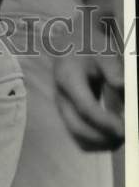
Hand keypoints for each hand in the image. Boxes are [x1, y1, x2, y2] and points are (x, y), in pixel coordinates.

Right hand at [54, 34, 123, 150]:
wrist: (74, 43)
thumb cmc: (90, 46)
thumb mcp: (103, 51)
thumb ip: (113, 68)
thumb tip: (121, 86)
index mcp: (67, 78)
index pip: (85, 107)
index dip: (105, 122)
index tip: (124, 129)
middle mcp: (61, 97)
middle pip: (78, 128)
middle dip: (103, 138)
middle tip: (126, 135)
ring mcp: (63, 108)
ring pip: (78, 138)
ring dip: (101, 143)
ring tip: (121, 137)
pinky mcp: (68, 115)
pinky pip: (80, 137)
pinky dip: (96, 142)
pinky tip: (112, 135)